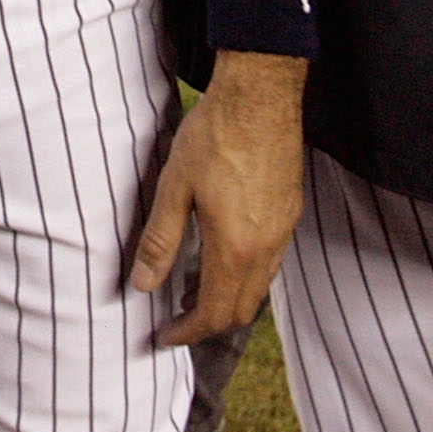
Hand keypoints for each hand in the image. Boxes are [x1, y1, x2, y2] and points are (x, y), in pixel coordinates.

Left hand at [132, 51, 305, 343]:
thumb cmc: (215, 136)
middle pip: (241, 310)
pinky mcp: (289, 212)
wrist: (261, 96)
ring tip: (193, 288)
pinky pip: (270, 263)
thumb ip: (160, 240)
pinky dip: (245, 275)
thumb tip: (143, 284)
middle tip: (176, 318)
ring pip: (259, 288)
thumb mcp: (175, 187)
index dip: (186, 332)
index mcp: (234, 248)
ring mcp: (282, 231)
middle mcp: (265, 248)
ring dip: (228, 299)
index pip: (213, 313)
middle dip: (208, 323)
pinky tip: (223, 255)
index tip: (163, 335)